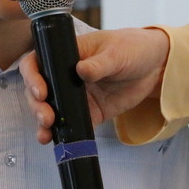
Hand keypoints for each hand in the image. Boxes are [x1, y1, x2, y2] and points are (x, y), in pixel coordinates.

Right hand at [19, 27, 169, 143]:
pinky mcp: (90, 112)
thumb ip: (99, 64)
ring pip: (52, 109)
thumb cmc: (132, 48)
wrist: (155, 66)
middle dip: (36, 105)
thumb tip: (81, 70)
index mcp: (67, 54)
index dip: (32, 76)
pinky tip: (57, 140)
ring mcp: (77, 95)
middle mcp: (66, 75)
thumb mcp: (117, 52)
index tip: (41, 91)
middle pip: (39, 90)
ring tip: (46, 133)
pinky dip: (63, 133)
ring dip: (44, 122)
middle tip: (46, 116)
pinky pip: (72, 124)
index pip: (38, 62)